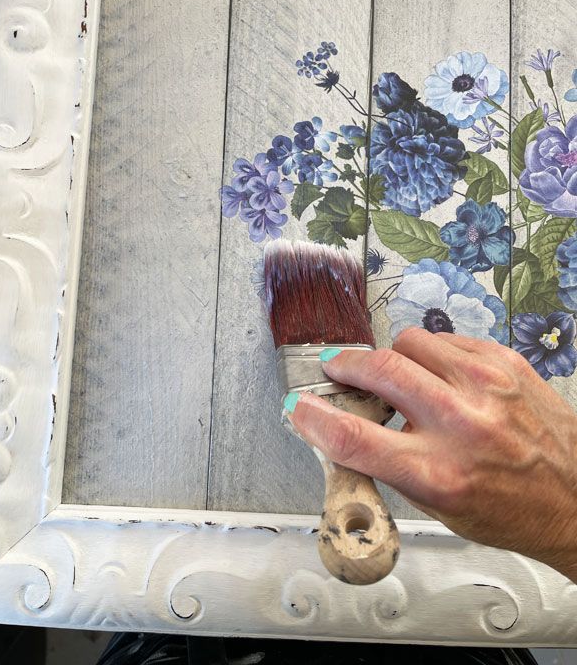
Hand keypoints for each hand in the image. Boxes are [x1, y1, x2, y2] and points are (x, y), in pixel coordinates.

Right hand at [287, 328, 576, 581]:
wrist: (576, 496)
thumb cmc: (509, 509)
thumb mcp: (437, 507)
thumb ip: (387, 465)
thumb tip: (343, 429)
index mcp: (438, 474)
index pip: (352, 437)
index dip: (313, 417)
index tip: (300, 406)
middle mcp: (463, 425)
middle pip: (378, 370)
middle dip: (345, 364)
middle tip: (336, 368)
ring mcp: (486, 387)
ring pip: (410, 342)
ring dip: (391, 357)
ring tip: (397, 375)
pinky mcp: (504, 363)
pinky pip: (445, 340)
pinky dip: (430, 354)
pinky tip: (437, 375)